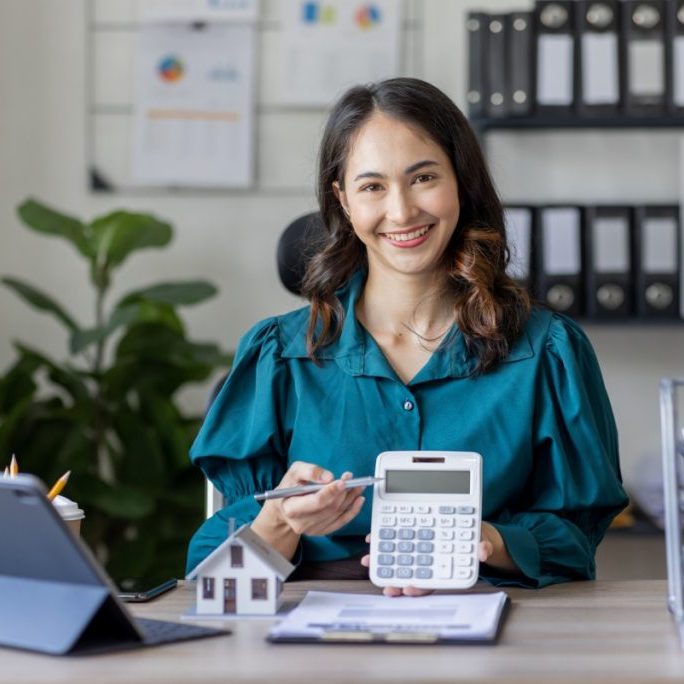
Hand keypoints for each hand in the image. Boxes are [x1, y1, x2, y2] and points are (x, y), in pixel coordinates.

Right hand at [264, 461, 364, 536]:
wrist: (284, 506)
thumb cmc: (289, 486)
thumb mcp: (294, 472)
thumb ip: (310, 471)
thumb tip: (329, 477)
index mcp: (291, 508)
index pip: (316, 502)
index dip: (331, 491)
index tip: (342, 481)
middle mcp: (301, 523)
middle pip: (329, 508)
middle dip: (343, 493)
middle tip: (352, 479)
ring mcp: (312, 530)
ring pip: (337, 514)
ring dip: (350, 499)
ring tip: (359, 486)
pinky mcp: (322, 531)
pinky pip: (341, 522)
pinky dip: (352, 511)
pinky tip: (359, 499)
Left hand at [360, 523, 506, 596]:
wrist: (470, 527)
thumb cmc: (474, 538)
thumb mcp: (481, 542)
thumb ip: (482, 548)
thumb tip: (483, 552)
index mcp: (444, 569)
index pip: (430, 583)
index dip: (418, 588)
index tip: (407, 589)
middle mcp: (429, 564)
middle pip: (410, 577)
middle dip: (396, 582)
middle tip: (385, 585)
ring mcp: (419, 553)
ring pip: (399, 562)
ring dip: (384, 563)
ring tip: (368, 562)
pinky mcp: (411, 539)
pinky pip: (396, 544)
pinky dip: (384, 543)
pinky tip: (372, 540)